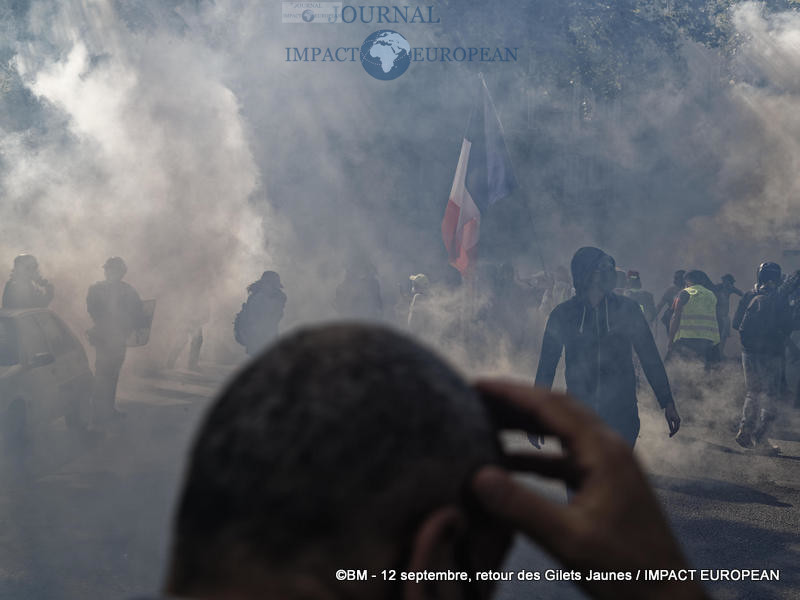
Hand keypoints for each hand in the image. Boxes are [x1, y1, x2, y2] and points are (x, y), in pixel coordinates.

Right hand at [472, 380, 708, 599]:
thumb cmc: (625, 570)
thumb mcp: (568, 539)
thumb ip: (521, 506)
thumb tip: (477, 475)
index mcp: (604, 451)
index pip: (551, 405)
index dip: (511, 392)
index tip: (476, 385)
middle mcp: (609, 448)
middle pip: (558, 410)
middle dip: (516, 401)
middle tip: (477, 399)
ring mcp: (610, 466)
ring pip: (562, 431)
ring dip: (526, 426)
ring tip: (487, 424)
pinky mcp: (607, 485)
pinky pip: (566, 457)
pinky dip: (537, 454)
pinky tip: (510, 465)